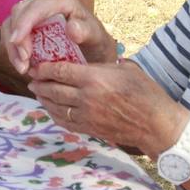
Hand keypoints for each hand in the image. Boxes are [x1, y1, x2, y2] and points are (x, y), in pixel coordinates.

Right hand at [1, 0, 118, 72]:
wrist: (95, 52)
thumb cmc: (96, 43)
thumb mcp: (97, 38)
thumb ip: (86, 31)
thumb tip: (71, 27)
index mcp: (62, 1)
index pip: (38, 6)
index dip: (24, 22)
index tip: (16, 41)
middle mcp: (46, 3)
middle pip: (20, 12)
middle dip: (17, 38)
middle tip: (24, 63)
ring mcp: (35, 13)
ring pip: (12, 22)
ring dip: (13, 47)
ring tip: (23, 68)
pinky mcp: (28, 26)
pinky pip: (13, 34)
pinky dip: (14, 51)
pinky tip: (23, 66)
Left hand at [29, 59, 187, 157]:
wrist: (157, 125)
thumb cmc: (146, 93)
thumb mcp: (126, 69)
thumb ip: (105, 65)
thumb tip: (92, 61)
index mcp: (94, 78)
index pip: (60, 71)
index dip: (44, 68)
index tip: (36, 65)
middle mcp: (86, 97)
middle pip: (53, 89)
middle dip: (39, 83)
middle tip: (32, 78)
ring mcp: (87, 115)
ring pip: (56, 107)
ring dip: (44, 99)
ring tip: (38, 93)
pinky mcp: (90, 129)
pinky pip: (65, 122)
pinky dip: (55, 115)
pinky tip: (51, 110)